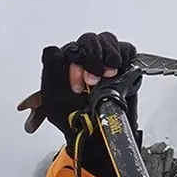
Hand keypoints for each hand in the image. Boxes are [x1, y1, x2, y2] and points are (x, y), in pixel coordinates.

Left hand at [17, 31, 139, 176]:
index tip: (77, 85)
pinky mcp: (121, 64)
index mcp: (63, 66)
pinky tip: (119, 71)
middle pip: (86, 41)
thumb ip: (51, 74)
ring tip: (108, 75)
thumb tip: (52, 52)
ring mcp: (102, 60)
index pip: (66, 50)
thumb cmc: (74, 121)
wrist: (97, 136)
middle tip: (92, 82)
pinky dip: (124, 56)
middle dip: (90, 60)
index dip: (72, 63)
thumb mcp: (54, 102)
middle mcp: (82, 60)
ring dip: (107, 55)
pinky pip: (126, 49)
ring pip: (105, 39)